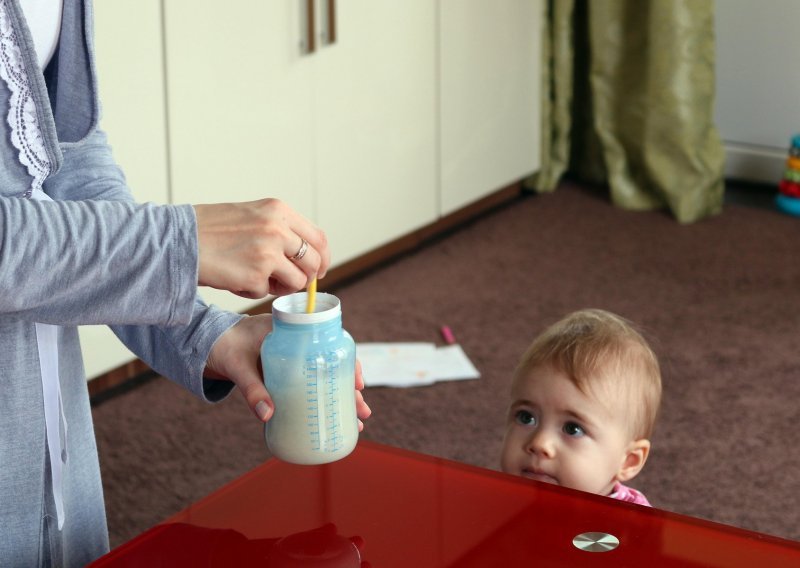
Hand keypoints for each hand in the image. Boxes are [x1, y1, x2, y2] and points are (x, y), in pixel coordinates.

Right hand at [194, 198, 329, 298]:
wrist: (177, 240)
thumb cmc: (208, 231)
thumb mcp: (251, 217)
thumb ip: (279, 231)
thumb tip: (304, 257)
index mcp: (278, 210)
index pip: (318, 237)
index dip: (321, 258)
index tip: (317, 270)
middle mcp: (278, 227)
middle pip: (314, 261)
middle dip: (306, 277)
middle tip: (289, 283)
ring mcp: (269, 250)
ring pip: (297, 280)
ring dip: (280, 286)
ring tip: (255, 279)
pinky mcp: (257, 273)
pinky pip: (268, 292)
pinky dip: (254, 291)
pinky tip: (235, 280)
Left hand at [205, 315, 371, 429]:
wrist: (207, 342)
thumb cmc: (225, 345)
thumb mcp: (239, 366)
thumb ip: (252, 389)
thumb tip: (267, 416)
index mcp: (292, 331)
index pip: (330, 344)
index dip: (348, 363)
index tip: (357, 383)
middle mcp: (298, 344)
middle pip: (333, 365)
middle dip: (350, 389)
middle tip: (363, 410)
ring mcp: (293, 361)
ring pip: (324, 377)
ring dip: (340, 397)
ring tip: (357, 421)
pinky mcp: (285, 374)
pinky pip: (309, 385)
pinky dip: (322, 399)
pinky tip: (331, 417)